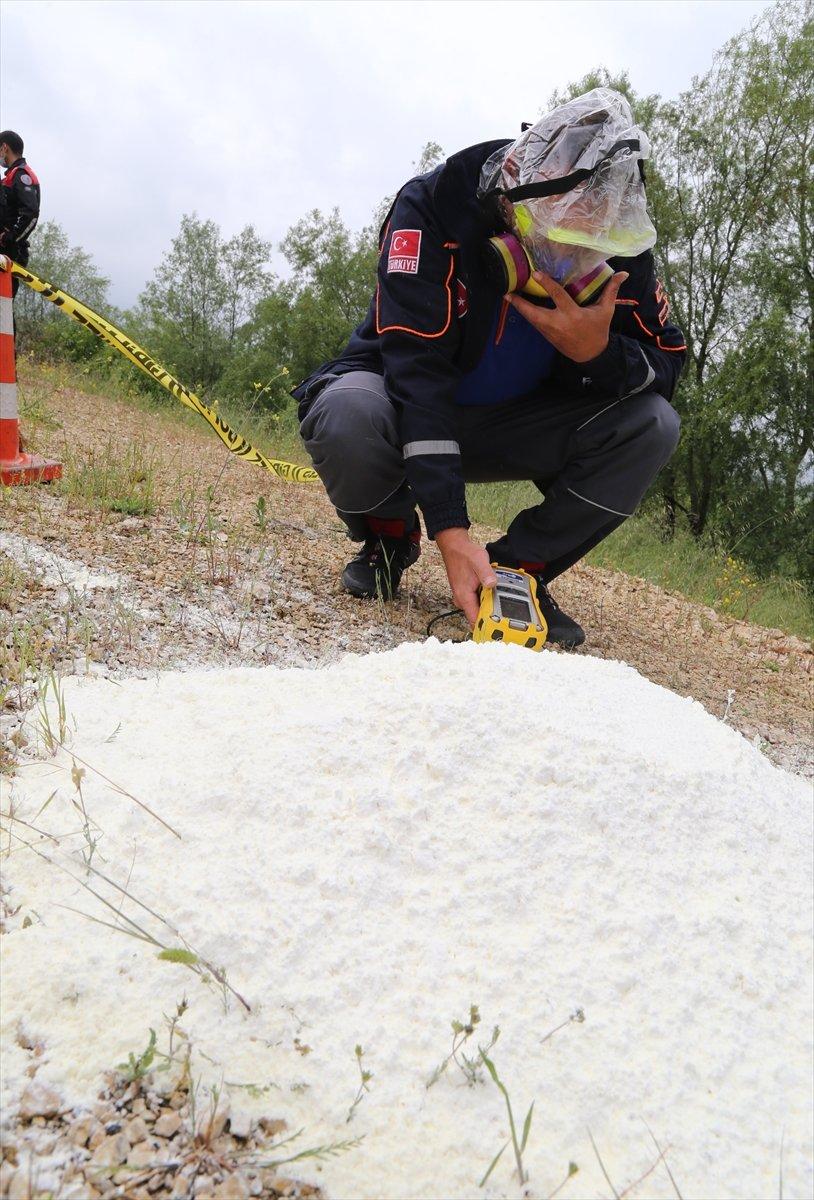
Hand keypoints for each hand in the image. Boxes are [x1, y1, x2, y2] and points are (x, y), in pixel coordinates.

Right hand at [435, 528, 496, 625]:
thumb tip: (492, 584)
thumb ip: (487, 574)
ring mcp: (464, 597)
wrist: (455, 547)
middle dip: (492, 615)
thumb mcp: (479, 561)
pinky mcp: (466, 593)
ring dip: (490, 606)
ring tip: (501, 598)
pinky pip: (478, 601)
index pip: (475, 621)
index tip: (499, 630)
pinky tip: (493, 592)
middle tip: (507, 611)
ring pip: (479, 609)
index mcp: (464, 596)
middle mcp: (462, 600)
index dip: (487, 627)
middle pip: (479, 617)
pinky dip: (486, 599)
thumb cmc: (464, 554)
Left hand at [505, 269, 627, 362]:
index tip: (536, 273)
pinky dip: (527, 314)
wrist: (591, 354)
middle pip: (535, 313)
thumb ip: (611, 290)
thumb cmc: (598, 330)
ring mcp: (550, 331)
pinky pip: (534, 323)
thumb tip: (624, 273)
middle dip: (521, 304)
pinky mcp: (547, 335)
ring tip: (508, 296)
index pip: (558, 296)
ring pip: (531, 319)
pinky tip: (519, 304)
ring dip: (520, 308)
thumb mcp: (606, 311)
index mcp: (573, 315)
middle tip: (507, 293)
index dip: (547, 284)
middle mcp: (558, 323)